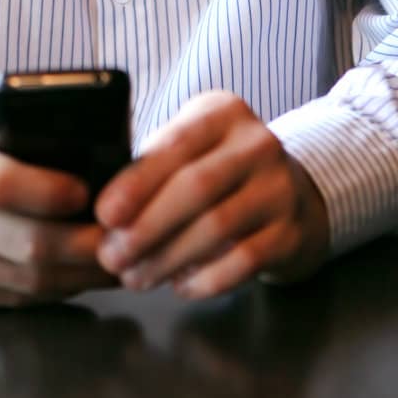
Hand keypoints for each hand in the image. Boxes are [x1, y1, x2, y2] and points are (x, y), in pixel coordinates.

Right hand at [0, 89, 119, 312]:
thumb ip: (10, 116)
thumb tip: (80, 130)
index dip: (49, 191)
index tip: (86, 189)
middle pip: (25, 243)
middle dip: (86, 243)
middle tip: (127, 233)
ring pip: (26, 279)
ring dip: (81, 273)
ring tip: (116, 255)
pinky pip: (12, 298)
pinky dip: (54, 289)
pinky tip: (79, 273)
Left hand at [93, 91, 328, 298]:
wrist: (293, 194)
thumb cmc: (221, 170)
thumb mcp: (193, 148)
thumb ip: (154, 166)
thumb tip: (106, 212)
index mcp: (223, 112)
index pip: (176, 144)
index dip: (138, 183)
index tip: (104, 215)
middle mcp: (257, 143)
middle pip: (196, 187)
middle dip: (147, 227)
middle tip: (112, 257)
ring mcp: (280, 188)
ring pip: (217, 226)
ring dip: (168, 258)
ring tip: (136, 277)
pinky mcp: (291, 232)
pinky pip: (243, 262)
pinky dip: (205, 279)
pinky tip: (180, 285)